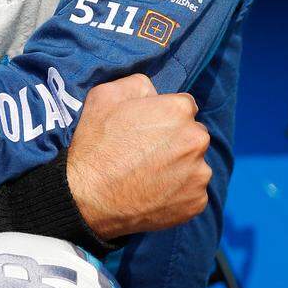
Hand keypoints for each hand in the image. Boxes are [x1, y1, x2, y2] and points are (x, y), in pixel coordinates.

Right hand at [66, 76, 210, 240]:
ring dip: (179, 169)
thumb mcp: (105, 96)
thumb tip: (155, 93)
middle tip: (147, 156)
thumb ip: (138, 85)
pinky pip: (192, 194)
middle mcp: (197, 140)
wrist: (88, 199)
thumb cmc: (95, 146)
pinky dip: (178, 195)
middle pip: (193, 136)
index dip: (164, 118)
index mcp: (179, 110)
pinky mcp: (196, 202)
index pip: (184, 107)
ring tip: (149, 178)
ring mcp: (199, 174)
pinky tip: (154, 195)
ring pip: (194, 166)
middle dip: (176, 142)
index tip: (148, 132)